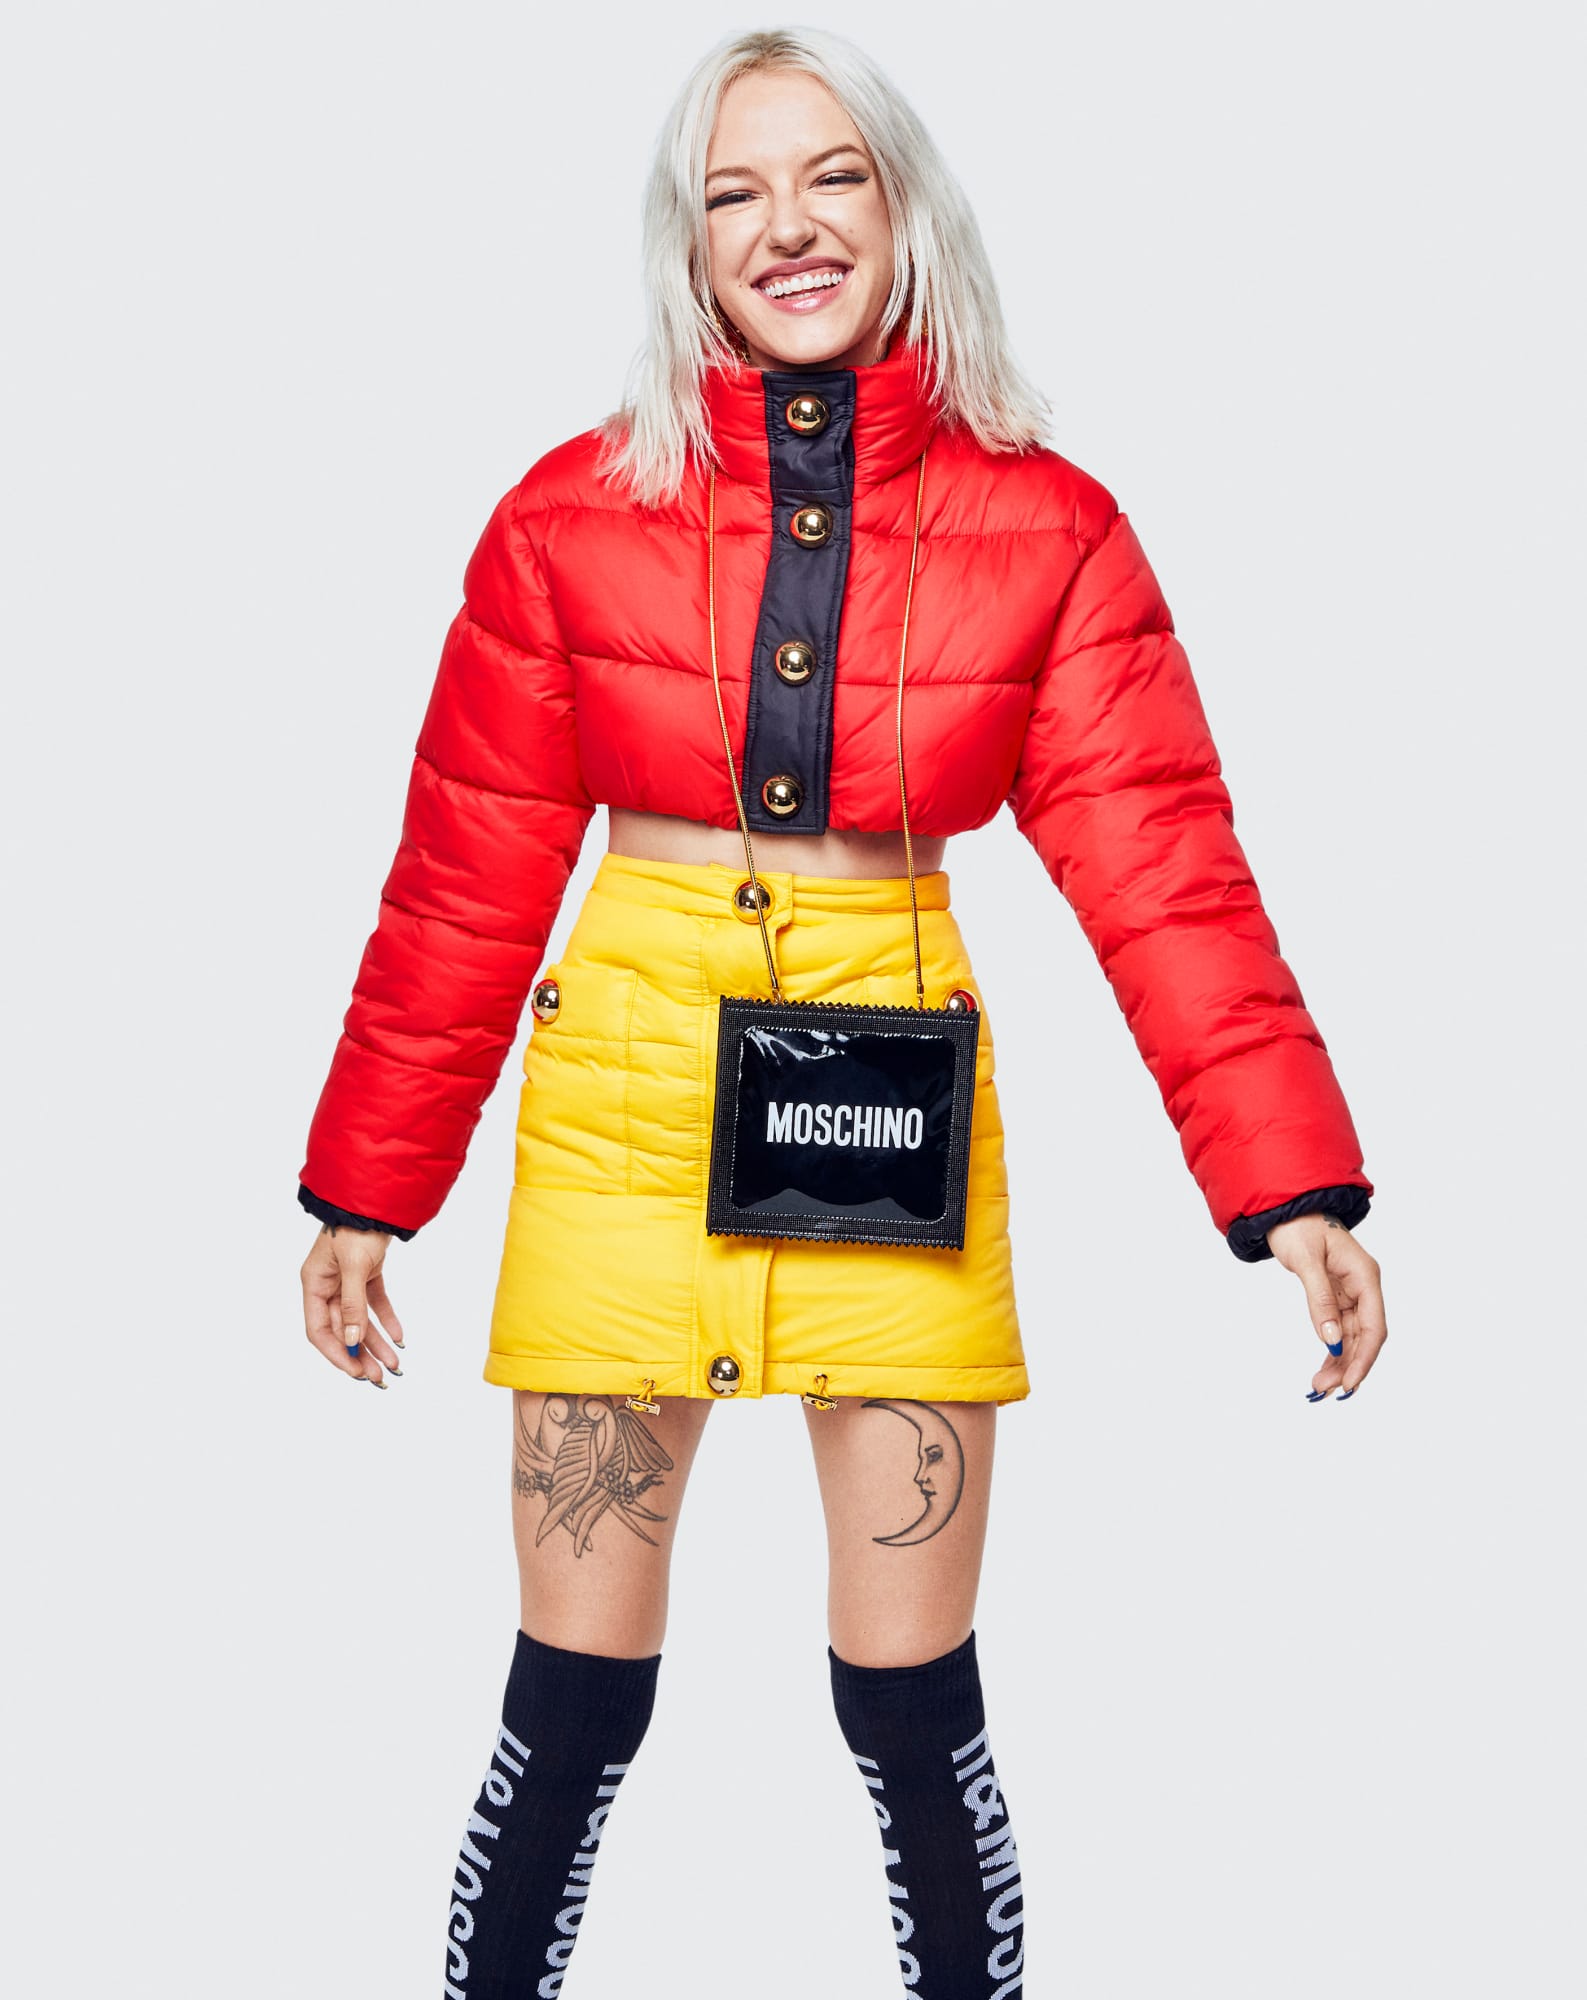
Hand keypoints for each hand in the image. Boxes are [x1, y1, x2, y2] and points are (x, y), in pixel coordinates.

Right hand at [300, 1224, 405, 1386]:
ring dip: (376, 1342)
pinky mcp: (367, 1273)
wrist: (375, 1198)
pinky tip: (399, 1336)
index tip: (357, 1371)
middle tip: (380, 1376)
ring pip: (360, 1320)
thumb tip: (351, 1339)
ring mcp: (347, 1280)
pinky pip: (375, 1303)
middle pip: (342, 1329)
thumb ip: (352, 1304)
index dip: (337, 1353)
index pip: (319, 1331)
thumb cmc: (355, 1226)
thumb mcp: (354, 1266)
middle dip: (361, 1353)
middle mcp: (328, 1285)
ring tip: (394, 1364)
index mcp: (314, 1284)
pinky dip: (387, 1319)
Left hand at [1266, 1212, 1385, 1399]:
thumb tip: (1330, 1338)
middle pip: (1365, 1336)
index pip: (1374, 1326)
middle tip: (1325, 1389)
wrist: (1285, 1209)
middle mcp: (1363, 1287)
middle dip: (1349, 1365)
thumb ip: (1319, 1299)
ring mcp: (1350, 1292)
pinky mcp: (1336, 1296)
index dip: (1365, 1358)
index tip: (1350, 1383)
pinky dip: (1332, 1348)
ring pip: (1352, 1336)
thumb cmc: (1297, 1227)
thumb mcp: (1306, 1260)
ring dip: (1339, 1362)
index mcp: (1365, 1276)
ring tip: (1319, 1385)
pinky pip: (1339, 1328)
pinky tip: (1324, 1367)